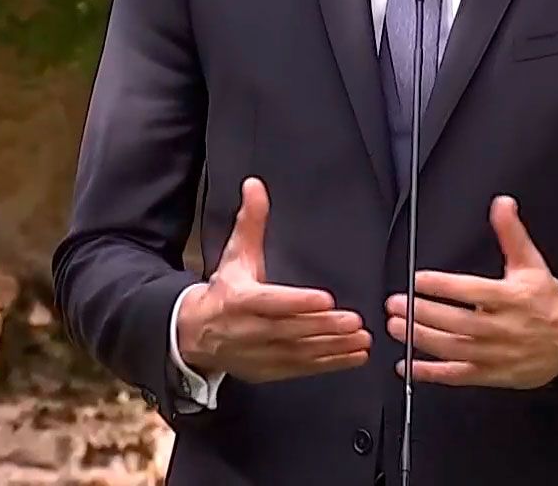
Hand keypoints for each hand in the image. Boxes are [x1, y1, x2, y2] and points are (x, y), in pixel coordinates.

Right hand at [176, 177, 370, 382]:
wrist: (196, 333)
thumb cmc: (224, 291)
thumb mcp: (236, 254)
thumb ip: (251, 221)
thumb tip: (255, 187)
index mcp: (240, 300)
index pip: (272, 302)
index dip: (298, 302)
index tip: (325, 299)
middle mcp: (250, 330)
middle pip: (292, 330)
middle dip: (325, 327)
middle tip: (355, 322)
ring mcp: (260, 354)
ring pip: (301, 353)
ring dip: (334, 348)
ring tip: (362, 339)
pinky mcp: (270, 370)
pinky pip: (303, 369)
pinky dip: (330, 364)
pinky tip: (353, 357)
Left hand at [387, 196, 557, 388]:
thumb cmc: (549, 303)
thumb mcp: (532, 264)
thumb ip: (511, 234)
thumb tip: (502, 205)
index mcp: (510, 298)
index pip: (471, 291)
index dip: (442, 286)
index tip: (417, 280)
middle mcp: (502, 327)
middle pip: (456, 321)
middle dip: (422, 312)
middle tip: (395, 304)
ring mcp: (495, 353)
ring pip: (453, 348)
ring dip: (420, 338)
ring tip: (397, 327)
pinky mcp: (492, 374)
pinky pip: (458, 375)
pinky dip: (431, 373)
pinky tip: (409, 365)